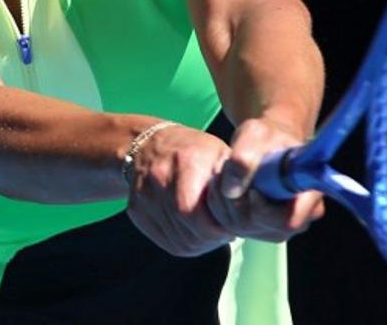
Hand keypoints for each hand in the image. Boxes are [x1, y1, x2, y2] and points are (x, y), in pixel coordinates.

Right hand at [125, 124, 234, 256]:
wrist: (148, 145)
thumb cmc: (193, 151)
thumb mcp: (220, 154)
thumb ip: (236, 180)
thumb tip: (250, 213)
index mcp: (187, 160)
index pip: (195, 210)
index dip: (217, 227)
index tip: (230, 226)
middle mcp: (160, 177)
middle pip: (188, 229)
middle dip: (211, 237)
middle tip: (222, 232)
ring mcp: (144, 196)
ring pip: (179, 240)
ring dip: (199, 242)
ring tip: (208, 229)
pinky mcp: (136, 211)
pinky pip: (165, 241)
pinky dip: (183, 241)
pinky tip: (192, 229)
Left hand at [205, 117, 324, 242]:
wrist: (266, 143)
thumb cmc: (267, 137)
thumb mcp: (255, 134)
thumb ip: (244, 157)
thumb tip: (232, 190)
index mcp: (310, 193)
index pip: (290, 220)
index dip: (264, 210)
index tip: (251, 190)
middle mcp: (300, 217)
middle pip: (262, 227)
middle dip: (237, 203)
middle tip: (226, 172)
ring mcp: (280, 226)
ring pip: (244, 228)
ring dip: (225, 202)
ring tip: (224, 173)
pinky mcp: (261, 228)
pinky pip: (234, 227)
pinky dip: (221, 207)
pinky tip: (223, 185)